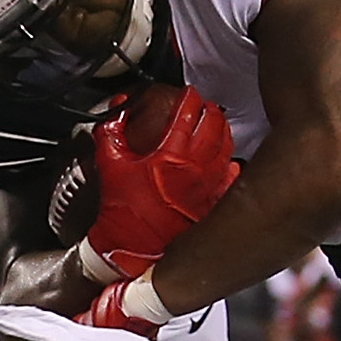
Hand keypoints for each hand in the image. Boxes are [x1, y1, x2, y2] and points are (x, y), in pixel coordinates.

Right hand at [78, 87, 239, 278]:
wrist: (131, 247)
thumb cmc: (123, 211)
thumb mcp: (109, 164)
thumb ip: (109, 132)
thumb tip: (115, 114)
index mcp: (170, 155)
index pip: (188, 114)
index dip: (189, 98)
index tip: (188, 94)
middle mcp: (194, 168)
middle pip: (215, 126)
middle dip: (210, 110)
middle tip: (205, 105)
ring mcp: (207, 185)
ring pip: (227, 147)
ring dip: (223, 132)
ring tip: (217, 125)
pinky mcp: (212, 202)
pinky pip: (231, 176)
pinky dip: (231, 164)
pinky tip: (227, 159)